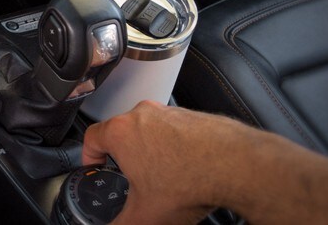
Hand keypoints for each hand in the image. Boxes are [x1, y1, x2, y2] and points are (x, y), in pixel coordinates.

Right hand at [81, 101, 268, 224]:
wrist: (237, 165)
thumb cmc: (193, 179)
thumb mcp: (145, 216)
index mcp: (121, 132)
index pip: (92, 138)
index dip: (90, 156)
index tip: (96, 167)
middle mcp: (144, 115)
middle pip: (122, 133)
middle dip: (125, 157)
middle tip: (133, 180)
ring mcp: (171, 113)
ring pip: (151, 131)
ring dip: (152, 152)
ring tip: (164, 180)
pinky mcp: (195, 116)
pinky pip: (177, 132)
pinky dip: (178, 149)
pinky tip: (188, 172)